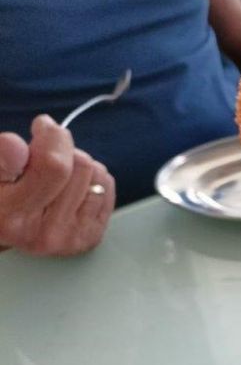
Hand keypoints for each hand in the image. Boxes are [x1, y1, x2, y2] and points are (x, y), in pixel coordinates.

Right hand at [0, 115, 115, 255]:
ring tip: (54, 174)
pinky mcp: (91, 236)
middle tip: (42, 154)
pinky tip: (70, 186)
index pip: (53, 167)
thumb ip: (1, 158)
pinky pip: (106, 185)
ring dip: (78, 163)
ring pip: (96, 173)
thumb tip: (16, 146)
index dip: (52, 137)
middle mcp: (42, 233)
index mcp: (9, 216)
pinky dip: (91, 178)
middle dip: (63, 148)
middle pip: (79, 164)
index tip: (42, 125)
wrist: (6, 228)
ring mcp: (70, 238)